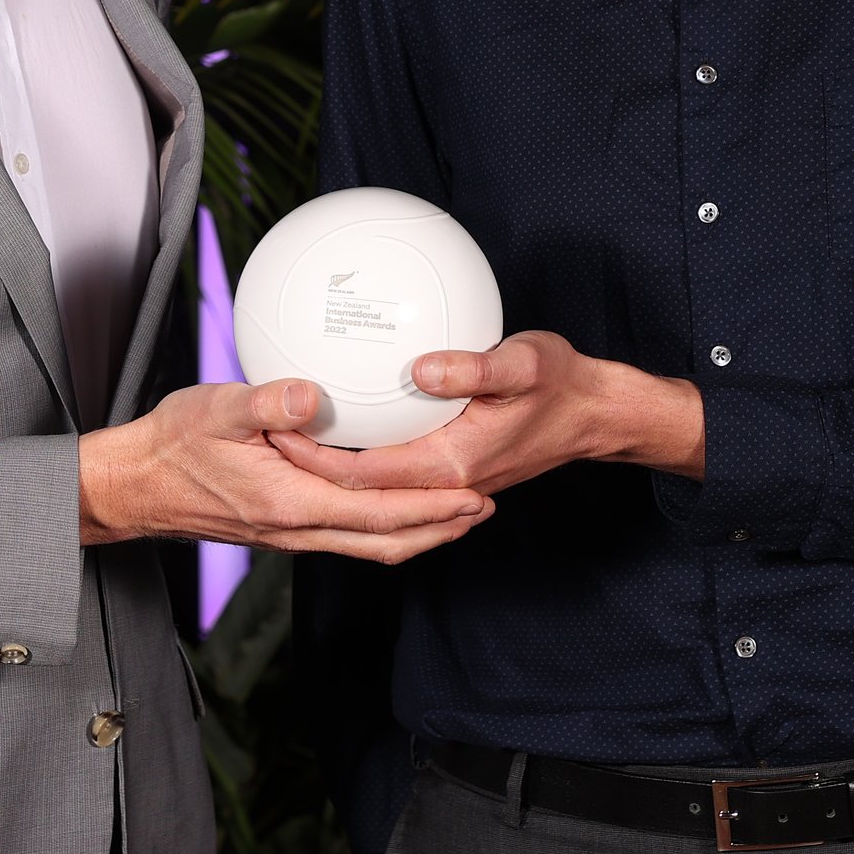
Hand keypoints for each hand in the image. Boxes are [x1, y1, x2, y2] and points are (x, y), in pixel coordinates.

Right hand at [78, 378, 494, 561]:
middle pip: (384, 541)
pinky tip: (391, 498)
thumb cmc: (172, 445)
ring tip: (454, 511)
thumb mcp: (216, 410)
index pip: (377, 515)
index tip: (473, 495)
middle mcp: (296, 530)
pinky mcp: (280, 526)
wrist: (135, 485)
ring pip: (366, 544)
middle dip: (438, 528)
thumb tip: (310, 393)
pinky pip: (345, 534)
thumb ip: (266, 403)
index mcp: (290, 504)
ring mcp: (288, 533)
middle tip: (484, 508)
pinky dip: (382, 524)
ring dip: (416, 531)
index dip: (430, 509)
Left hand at [269, 330, 704, 497]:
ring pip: (370, 486)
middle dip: (303, 466)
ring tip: (282, 430)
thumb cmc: (562, 385)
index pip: (360, 477)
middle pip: (353, 489)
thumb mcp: (524, 364)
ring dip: (326, 465)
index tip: (272, 427)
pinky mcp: (448, 467)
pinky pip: (391, 469)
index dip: (311, 458)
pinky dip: (358, 454)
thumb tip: (422, 368)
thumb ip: (474, 368)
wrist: (594, 414)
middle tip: (259, 427)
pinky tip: (339, 421)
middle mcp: (442, 483)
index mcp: (449, 467)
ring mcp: (445, 481)